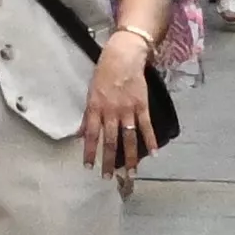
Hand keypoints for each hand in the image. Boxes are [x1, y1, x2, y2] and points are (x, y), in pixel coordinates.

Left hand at [84, 36, 157, 173]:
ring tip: (131, 173)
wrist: (123, 57)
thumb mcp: (90, 92)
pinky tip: (154, 154)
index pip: (90, 134)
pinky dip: (151, 140)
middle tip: (109, 177)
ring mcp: (128, 109)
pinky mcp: (142, 106)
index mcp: (95, 107)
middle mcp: (111, 111)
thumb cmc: (104, 73)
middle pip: (110, 141)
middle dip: (109, 160)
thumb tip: (80, 132)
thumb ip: (88, 115)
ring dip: (130, 157)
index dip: (89, 151)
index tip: (89, 167)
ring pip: (129, 138)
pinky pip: (146, 126)